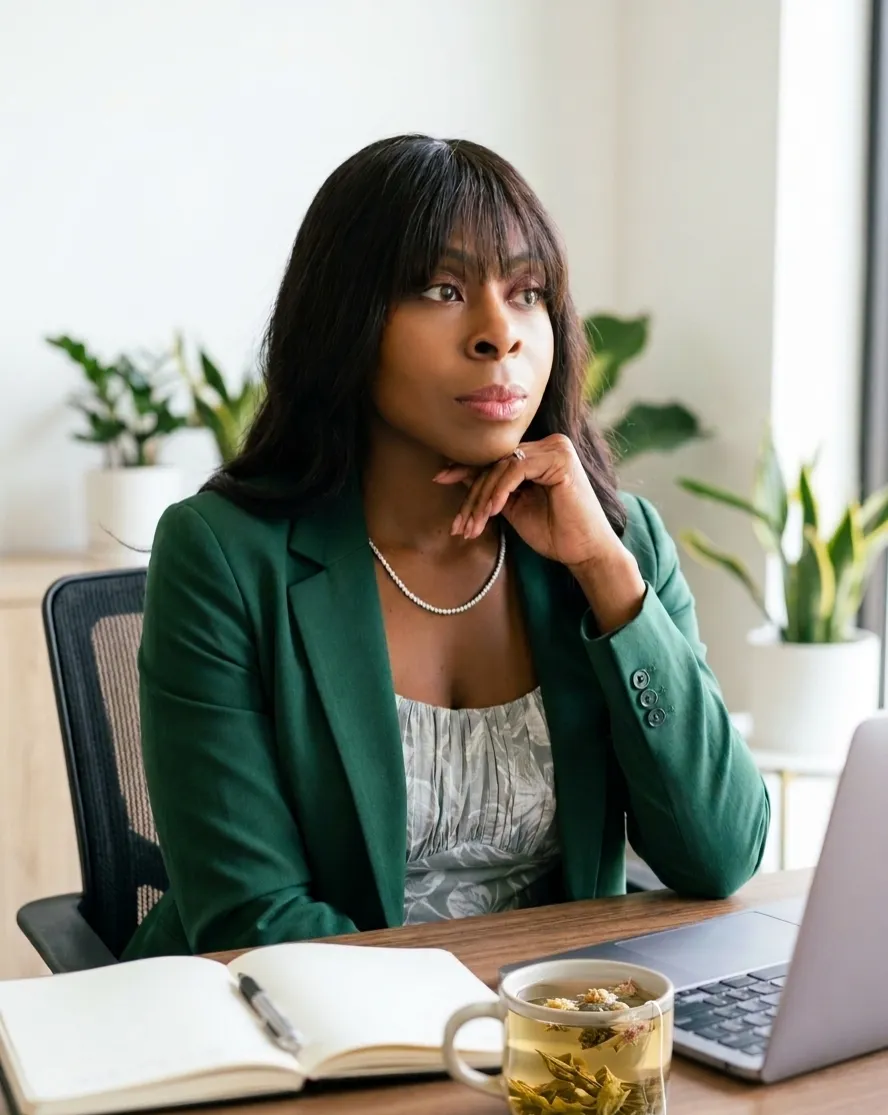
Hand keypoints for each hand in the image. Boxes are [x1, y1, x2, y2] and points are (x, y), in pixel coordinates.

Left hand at [433, 434, 621, 570]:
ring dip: (482, 498)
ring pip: (502, 466)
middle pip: (496, 463)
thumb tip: (457, 473)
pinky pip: (516, 470)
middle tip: (458, 523)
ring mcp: (556, 448)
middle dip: (472, 494)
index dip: (466, 469)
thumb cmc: (553, 532)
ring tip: (473, 525)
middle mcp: (549, 444)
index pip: (496, 459)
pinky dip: (500, 491)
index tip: (440, 479)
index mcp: (539, 453)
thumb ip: (492, 489)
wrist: (584, 552)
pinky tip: (492, 512)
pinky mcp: (560, 458)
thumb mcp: (513, 507)